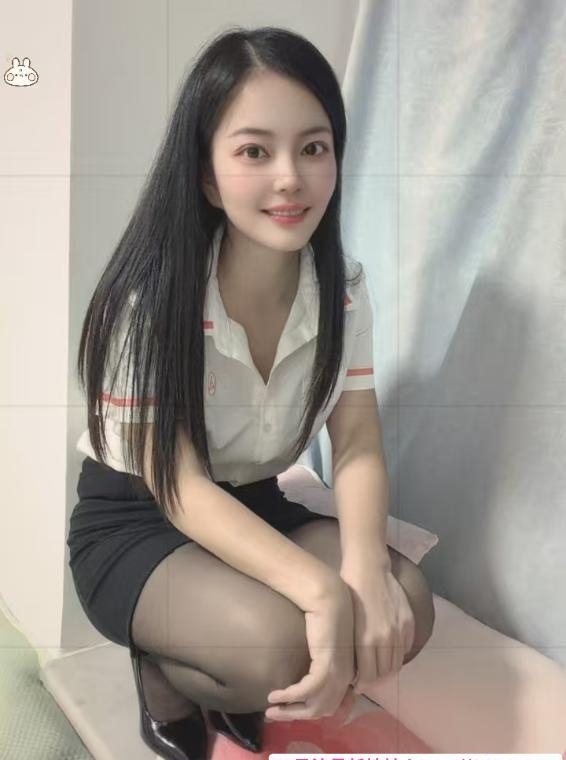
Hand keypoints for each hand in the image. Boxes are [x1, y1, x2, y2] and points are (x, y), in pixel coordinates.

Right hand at [265, 579, 354, 720]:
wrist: (326, 595)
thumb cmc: (323, 615)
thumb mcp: (324, 645)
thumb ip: (321, 661)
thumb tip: (307, 679)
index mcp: (349, 673)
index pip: (331, 705)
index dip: (309, 712)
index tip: (289, 712)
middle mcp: (347, 677)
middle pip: (322, 710)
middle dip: (296, 716)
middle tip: (274, 715)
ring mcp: (339, 672)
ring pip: (315, 705)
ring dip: (290, 711)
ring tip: (271, 709)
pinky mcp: (327, 664)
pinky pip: (307, 690)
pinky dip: (290, 696)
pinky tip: (274, 695)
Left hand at [341, 565, 414, 692]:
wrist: (367, 568)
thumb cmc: (349, 593)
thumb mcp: (345, 623)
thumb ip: (351, 648)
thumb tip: (353, 669)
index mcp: (365, 640)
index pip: (369, 676)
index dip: (363, 685)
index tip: (357, 685)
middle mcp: (385, 638)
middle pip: (384, 673)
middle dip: (375, 680)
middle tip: (367, 679)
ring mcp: (399, 630)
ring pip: (397, 663)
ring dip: (388, 670)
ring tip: (378, 669)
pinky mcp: (409, 621)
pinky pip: (406, 647)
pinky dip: (398, 655)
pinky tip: (389, 652)